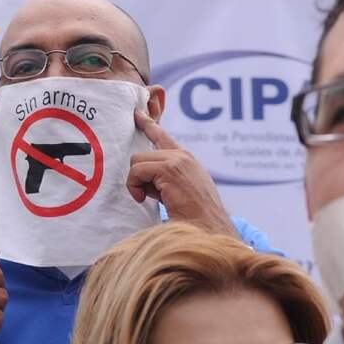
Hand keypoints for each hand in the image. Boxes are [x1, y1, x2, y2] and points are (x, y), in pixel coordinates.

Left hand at [127, 110, 237, 237]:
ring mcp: (177, 160)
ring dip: (136, 182)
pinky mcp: (169, 170)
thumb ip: (165, 179)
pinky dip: (134, 186)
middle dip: (139, 176)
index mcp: (186, 160)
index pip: (162, 137)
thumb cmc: (195, 218)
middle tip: (148, 195)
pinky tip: (143, 198)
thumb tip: (144, 177)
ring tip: (147, 198)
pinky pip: (137, 171)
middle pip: (141, 154)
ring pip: (136, 161)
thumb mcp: (181, 192)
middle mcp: (183, 156)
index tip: (138, 114)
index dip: (148, 124)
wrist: (209, 229)